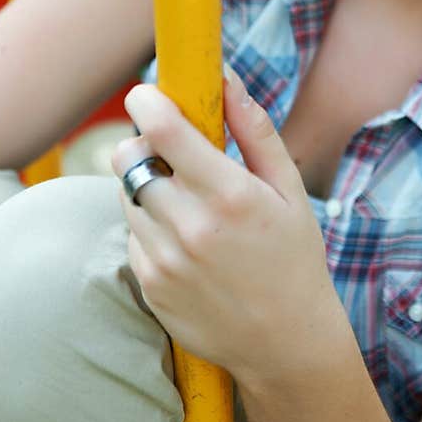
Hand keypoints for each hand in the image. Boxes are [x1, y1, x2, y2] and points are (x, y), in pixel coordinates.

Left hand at [110, 67, 334, 380]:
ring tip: (189, 204)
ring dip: (148, 187)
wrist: (286, 343)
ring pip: (127, 196)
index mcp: (230, 196)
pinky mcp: (150, 285)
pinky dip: (151, 227)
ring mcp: (165, 260)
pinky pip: (133, 235)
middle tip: (168, 149)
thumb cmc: (294, 257)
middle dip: (143, 143)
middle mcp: (191, 227)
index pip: (163, 131)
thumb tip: (225, 78)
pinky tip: (188, 243)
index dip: (147, 102)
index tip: (147, 95)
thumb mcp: (289, 191)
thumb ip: (254, 131)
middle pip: (128, 158)